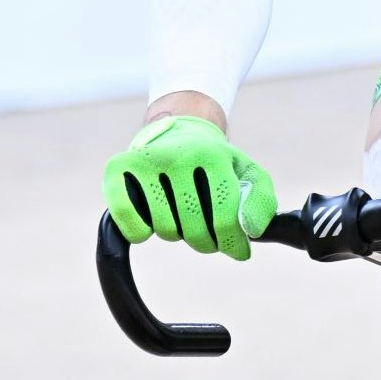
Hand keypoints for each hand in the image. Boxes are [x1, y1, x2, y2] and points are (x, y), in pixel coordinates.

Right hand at [102, 114, 278, 260]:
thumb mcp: (248, 173)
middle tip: (207, 234)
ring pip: (164, 229)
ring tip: (181, 217)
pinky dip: (139, 232)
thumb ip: (262, 202)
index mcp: (213, 155)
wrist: (178, 128)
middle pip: (193, 228)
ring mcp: (146, 160)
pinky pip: (127, 219)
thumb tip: (250, 230)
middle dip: (205, 242)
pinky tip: (149, 223)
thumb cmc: (216, 161)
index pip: (224, 216)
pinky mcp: (118, 168)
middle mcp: (178, 155)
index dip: (232, 243)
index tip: (238, 251)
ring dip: (175, 234)